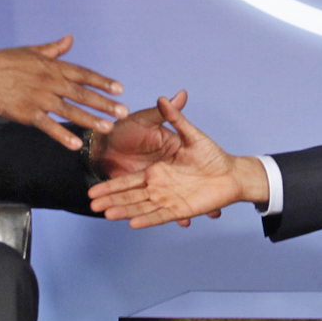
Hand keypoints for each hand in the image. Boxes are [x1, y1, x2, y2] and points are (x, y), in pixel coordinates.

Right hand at [0, 36, 126, 149]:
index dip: (102, 82)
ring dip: (90, 120)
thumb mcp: (33, 51)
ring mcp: (39, 98)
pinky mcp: (26, 113)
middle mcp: (50, 82)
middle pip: (82, 94)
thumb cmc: (6, 60)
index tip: (120, 89)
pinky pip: (48, 126)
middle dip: (105, 103)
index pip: (84, 74)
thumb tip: (70, 39)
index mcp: (53, 66)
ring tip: (108, 128)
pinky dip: (62, 135)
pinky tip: (76, 144)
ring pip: (70, 110)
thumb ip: (55, 49)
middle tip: (123, 111)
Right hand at [88, 97, 268, 227]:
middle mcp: (159, 185)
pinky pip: (161, 216)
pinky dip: (148, 220)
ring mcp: (169, 198)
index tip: (94, 189)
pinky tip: (133, 224)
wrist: (230, 174)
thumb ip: (176, 118)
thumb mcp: (191, 134)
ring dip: (124, 210)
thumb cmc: (211, 154)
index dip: (112, 184)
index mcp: (157, 169)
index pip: (129, 180)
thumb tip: (167, 96)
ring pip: (141, 206)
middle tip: (92, 205)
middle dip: (111, 199)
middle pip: (130, 195)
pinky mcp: (180, 209)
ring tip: (106, 215)